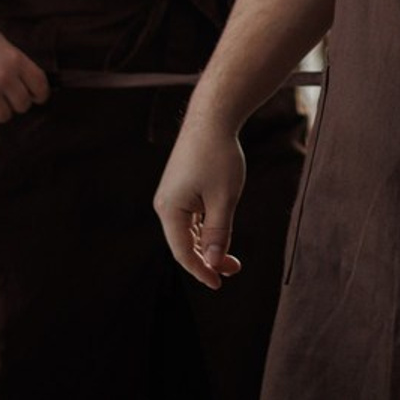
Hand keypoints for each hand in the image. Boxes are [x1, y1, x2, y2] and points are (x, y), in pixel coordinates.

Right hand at [0, 11, 49, 126]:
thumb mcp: (1, 43)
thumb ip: (15, 63)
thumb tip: (27, 83)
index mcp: (16, 60)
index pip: (40, 86)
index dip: (40, 94)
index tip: (36, 97)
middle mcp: (3, 77)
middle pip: (23, 105)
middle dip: (18, 102)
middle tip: (8, 97)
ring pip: (3, 116)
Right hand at [154, 115, 245, 289]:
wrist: (212, 116)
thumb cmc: (218, 155)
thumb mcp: (224, 198)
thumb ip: (218, 233)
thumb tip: (212, 263)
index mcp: (170, 209)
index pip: (183, 252)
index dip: (201, 271)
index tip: (219, 283)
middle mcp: (165, 204)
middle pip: (184, 243)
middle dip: (208, 258)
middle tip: (234, 269)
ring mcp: (172, 194)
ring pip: (189, 230)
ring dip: (208, 243)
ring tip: (232, 256)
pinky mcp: (180, 186)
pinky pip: (191, 216)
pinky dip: (206, 227)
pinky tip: (221, 230)